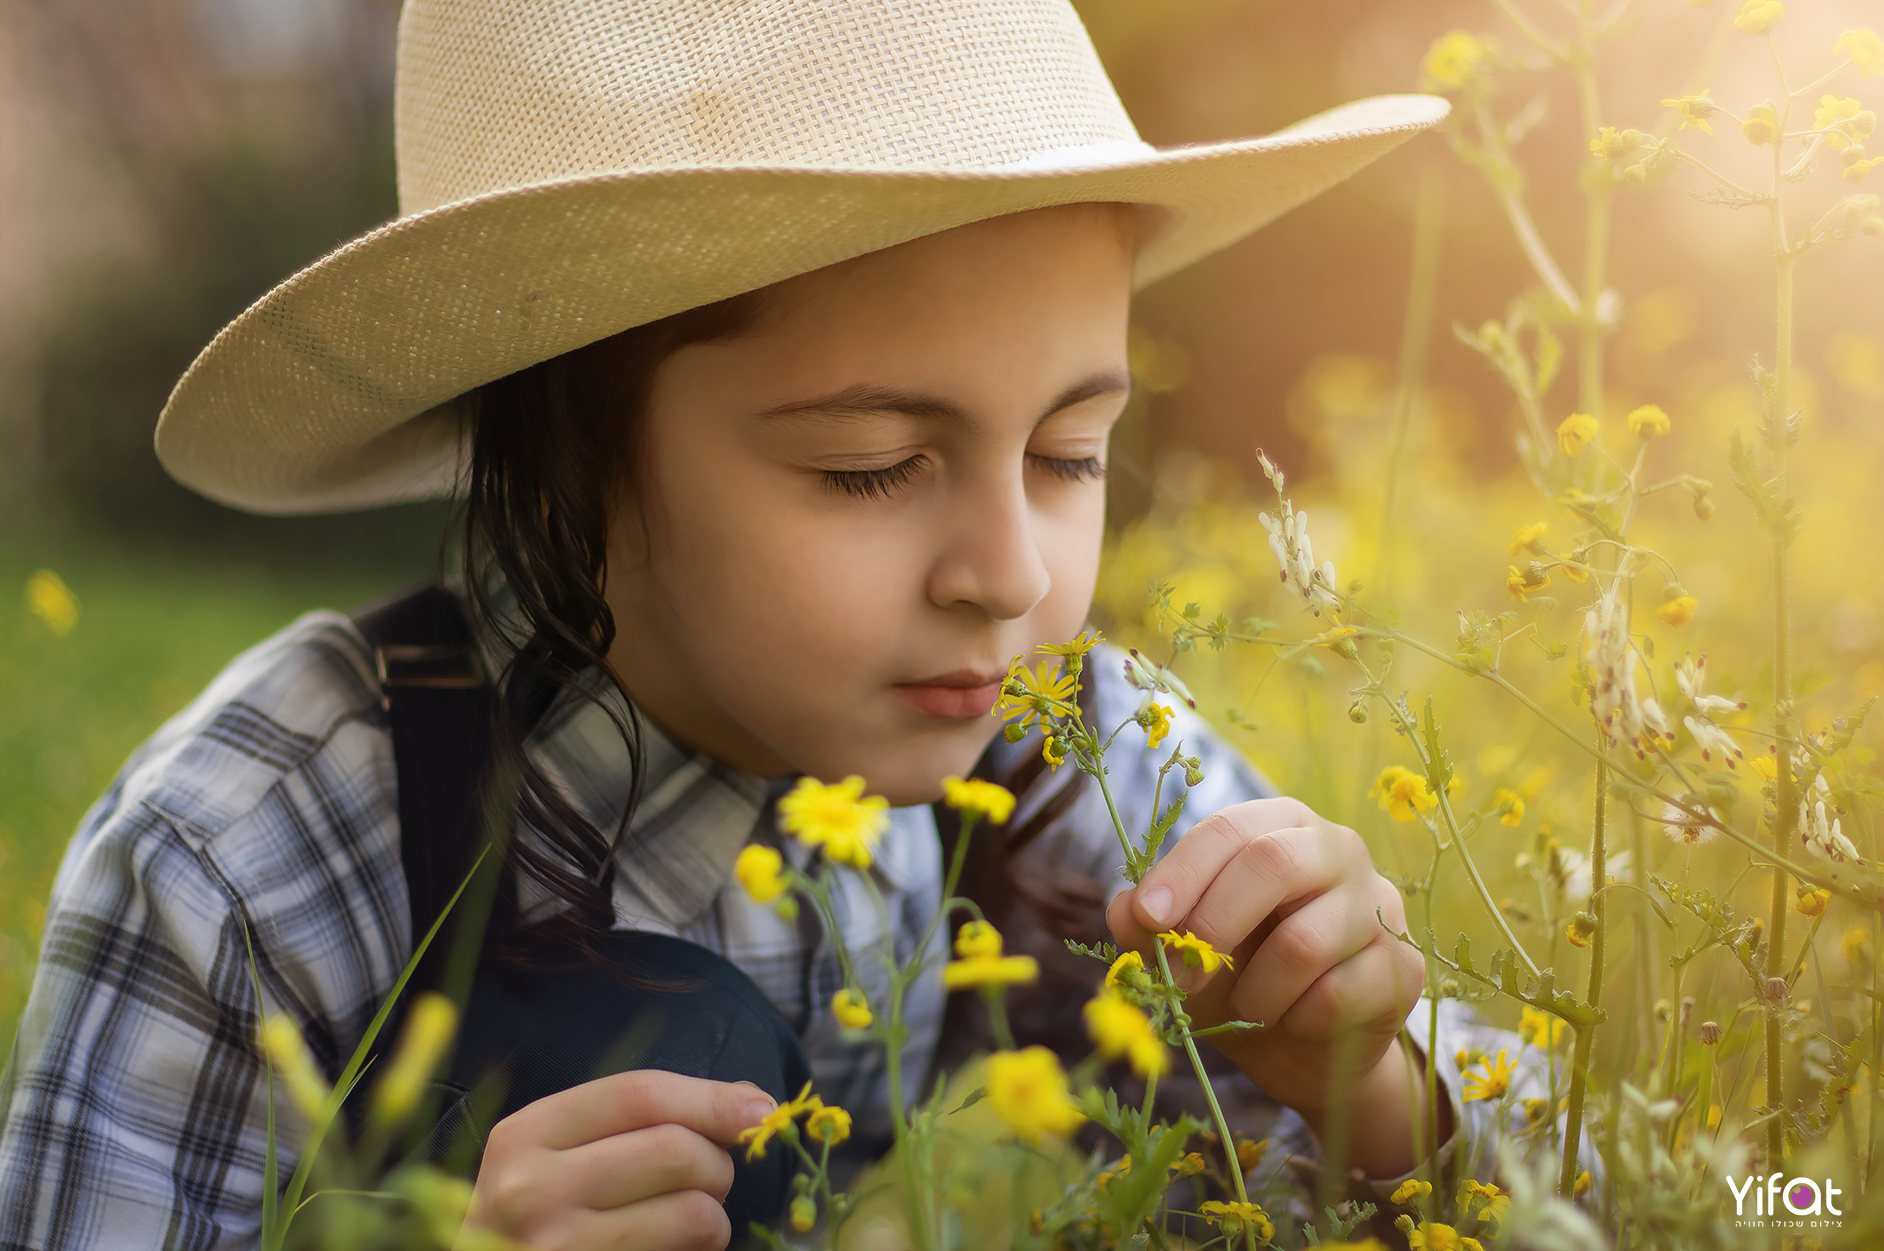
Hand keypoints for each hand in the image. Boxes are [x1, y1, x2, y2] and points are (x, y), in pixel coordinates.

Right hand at [463, 1070, 776, 1250]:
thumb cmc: (536, 1218)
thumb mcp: (559, 1155)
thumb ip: (638, 1120)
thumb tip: (748, 1101)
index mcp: (525, 1134)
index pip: (640, 1094)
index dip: (712, 1098)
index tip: (761, 1110)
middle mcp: (531, 1190)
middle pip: (674, 1150)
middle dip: (717, 1163)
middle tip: (713, 1181)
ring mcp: (555, 1248)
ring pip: (691, 1213)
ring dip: (715, 1218)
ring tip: (696, 1224)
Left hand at [1106, 797, 1431, 1174]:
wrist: (1302, 1051)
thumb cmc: (1236, 977)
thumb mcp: (1181, 950)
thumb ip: (1146, 923)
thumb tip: (1125, 909)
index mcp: (1281, 825)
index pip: (1229, 830)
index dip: (1182, 872)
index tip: (1147, 917)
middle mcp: (1338, 849)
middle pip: (1272, 862)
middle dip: (1213, 924)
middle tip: (1182, 978)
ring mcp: (1380, 905)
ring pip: (1304, 941)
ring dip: (1255, 990)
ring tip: (1247, 1006)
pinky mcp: (1403, 967)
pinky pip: (1337, 995)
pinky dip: (1296, 1020)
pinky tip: (1295, 1022)